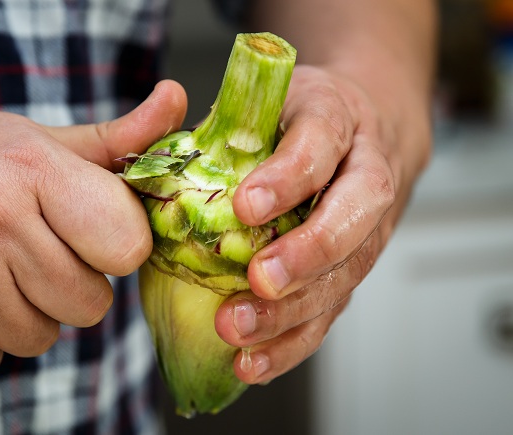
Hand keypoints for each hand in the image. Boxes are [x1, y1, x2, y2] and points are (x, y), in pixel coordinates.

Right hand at [0, 80, 186, 377]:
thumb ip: (112, 141)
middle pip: (91, 303)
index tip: (89, 233)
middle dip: (68, 285)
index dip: (114, 245)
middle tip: (25, 251)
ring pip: (44, 338)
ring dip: (23, 314)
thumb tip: (176, 102)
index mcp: (28, 166)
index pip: (128, 243)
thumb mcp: (28, 142)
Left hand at [215, 65, 431, 383]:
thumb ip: (221, 124)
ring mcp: (367, 229)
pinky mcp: (351, 271)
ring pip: (345, 275)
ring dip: (293, 311)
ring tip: (239, 329)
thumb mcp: (267, 100)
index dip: (287, 177)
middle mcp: (363, 175)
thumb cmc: (300, 119)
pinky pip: (331, 310)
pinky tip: (253, 362)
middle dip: (307, 254)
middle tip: (259, 279)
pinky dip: (292, 343)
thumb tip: (155, 154)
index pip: (320, 144)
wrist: (363, 132)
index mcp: (337, 120)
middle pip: (352, 218)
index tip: (244, 205)